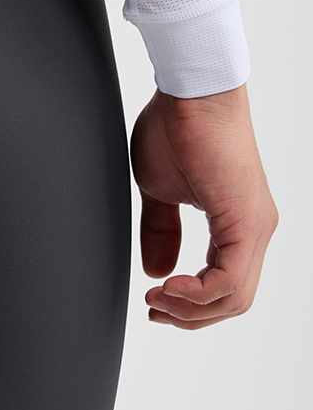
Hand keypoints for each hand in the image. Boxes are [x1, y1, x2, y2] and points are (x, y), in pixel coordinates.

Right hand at [129, 84, 276, 328]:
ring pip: (234, 296)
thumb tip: (158, 270)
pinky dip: (198, 293)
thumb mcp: (160, 191)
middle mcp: (255, 229)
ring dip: (191, 308)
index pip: (225, 286)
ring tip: (157, 298)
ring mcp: (256, 226)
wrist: (191, 92)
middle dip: (190, 316)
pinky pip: (228, 279)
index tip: (155, 302)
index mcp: (239, 223)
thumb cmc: (178, 128)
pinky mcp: (246, 220)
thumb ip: (162, 231)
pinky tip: (170, 287)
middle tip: (154, 309)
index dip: (190, 306)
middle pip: (233, 301)